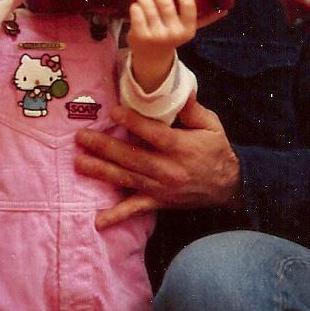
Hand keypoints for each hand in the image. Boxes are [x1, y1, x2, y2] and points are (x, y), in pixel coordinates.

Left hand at [75, 97, 241, 228]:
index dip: (133, 123)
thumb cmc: (217, 150)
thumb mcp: (211, 125)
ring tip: (79, 163)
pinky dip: (116, 215)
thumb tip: (178, 89)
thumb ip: (192, 109)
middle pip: (132, 157)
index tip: (113, 113)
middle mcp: (168, 169)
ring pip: (126, 179)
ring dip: (101, 171)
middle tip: (81, 137)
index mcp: (181, 147)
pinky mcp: (158, 202)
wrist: (230, 186)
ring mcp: (160, 188)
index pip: (154, 134)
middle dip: (104, 147)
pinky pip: (135, 210)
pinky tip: (98, 221)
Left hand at [127, 0, 195, 91]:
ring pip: (148, 6)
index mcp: (188, 29)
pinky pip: (137, 14)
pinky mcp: (141, 36)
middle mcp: (174, 33)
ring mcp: (157, 36)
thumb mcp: (180, 26)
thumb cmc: (166, 33)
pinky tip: (135, 4)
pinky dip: (135, 5)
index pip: (188, 6)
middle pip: (166, 3)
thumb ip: (178, 8)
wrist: (153, 58)